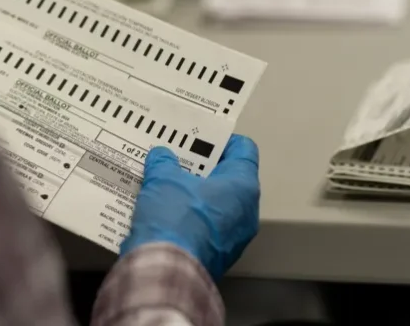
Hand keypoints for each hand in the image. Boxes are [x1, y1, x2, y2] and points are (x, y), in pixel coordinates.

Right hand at [121, 135, 259, 280]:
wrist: (166, 270)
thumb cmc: (175, 216)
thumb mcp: (163, 179)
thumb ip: (164, 163)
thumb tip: (162, 156)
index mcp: (243, 186)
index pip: (245, 150)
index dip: (224, 141)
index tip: (202, 139)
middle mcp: (247, 211)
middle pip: (231, 179)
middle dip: (206, 170)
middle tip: (181, 161)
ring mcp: (236, 238)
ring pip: (220, 206)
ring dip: (198, 196)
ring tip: (171, 186)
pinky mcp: (220, 256)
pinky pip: (209, 229)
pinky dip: (193, 219)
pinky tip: (169, 214)